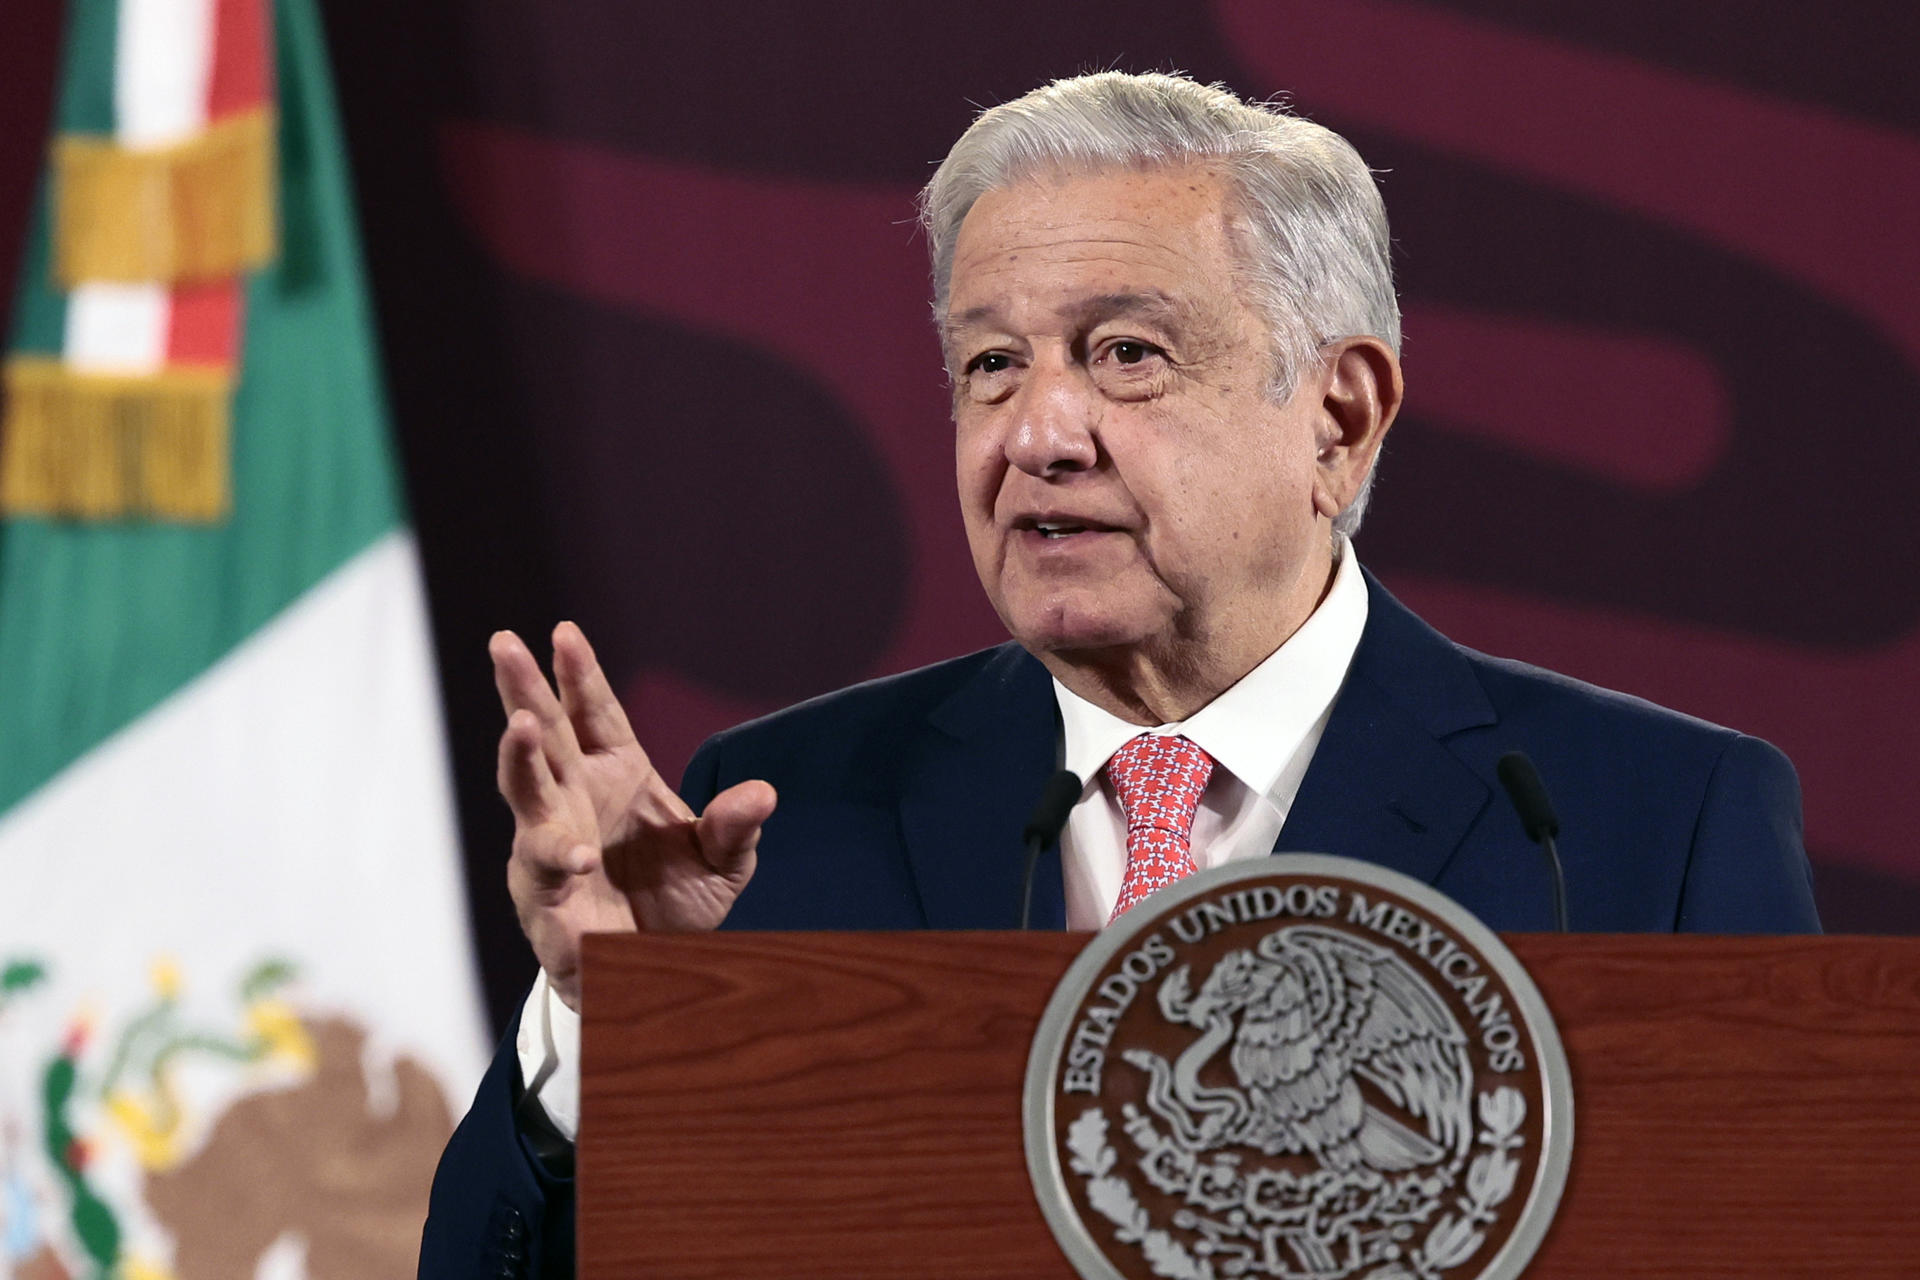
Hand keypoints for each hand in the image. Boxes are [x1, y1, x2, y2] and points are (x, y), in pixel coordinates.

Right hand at [491, 622, 775, 1010]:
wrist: (657, 975)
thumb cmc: (678, 904)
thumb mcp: (723, 864)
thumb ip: (736, 827)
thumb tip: (763, 793)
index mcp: (617, 772)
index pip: (594, 713)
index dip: (578, 673)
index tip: (564, 631)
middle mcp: (577, 798)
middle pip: (545, 733)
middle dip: (523, 689)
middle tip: (504, 643)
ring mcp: (554, 841)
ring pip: (527, 791)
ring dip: (521, 757)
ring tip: (522, 725)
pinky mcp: (545, 894)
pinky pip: (548, 868)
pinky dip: (563, 857)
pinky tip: (584, 855)